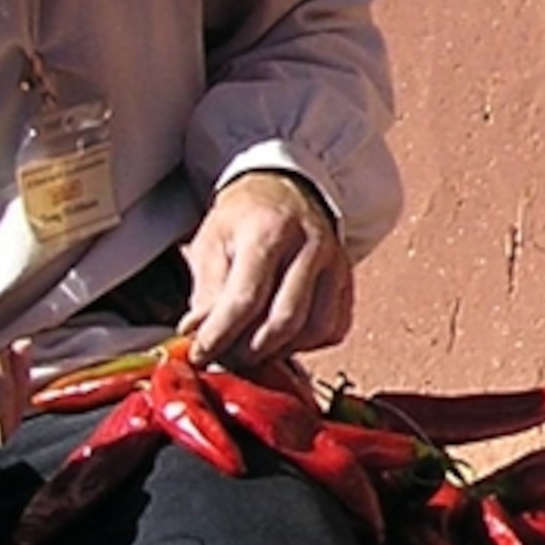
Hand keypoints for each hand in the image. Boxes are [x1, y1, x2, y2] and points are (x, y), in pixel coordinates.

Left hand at [182, 172, 352, 366]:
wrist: (284, 189)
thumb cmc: (244, 218)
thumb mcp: (212, 242)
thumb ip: (206, 291)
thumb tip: (197, 334)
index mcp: (268, 231)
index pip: (246, 298)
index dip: (219, 335)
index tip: (200, 354)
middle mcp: (309, 246)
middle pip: (284, 321)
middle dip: (249, 350)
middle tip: (225, 356)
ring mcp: (334, 263)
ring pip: (313, 330)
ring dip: (279, 350)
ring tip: (252, 346)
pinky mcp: (346, 279)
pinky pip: (334, 328)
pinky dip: (307, 343)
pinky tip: (283, 336)